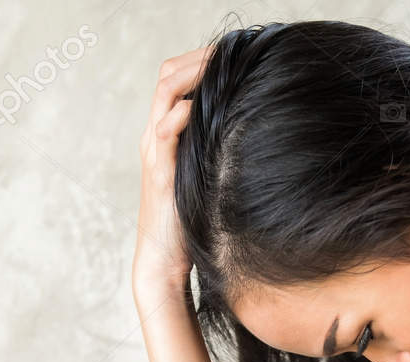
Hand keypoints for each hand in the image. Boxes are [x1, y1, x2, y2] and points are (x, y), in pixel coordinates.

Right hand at [131, 46, 214, 305]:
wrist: (165, 262)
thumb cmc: (191, 224)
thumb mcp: (209, 178)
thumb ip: (220, 153)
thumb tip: (254, 133)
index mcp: (168, 135)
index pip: (176, 79)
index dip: (201, 61)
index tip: (236, 55)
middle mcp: (156, 137)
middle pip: (167, 76)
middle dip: (198, 57)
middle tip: (231, 51)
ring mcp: (155, 153)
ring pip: (163, 94)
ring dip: (191, 74)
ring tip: (219, 65)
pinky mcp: (159, 175)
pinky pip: (164, 133)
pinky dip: (180, 114)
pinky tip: (201, 106)